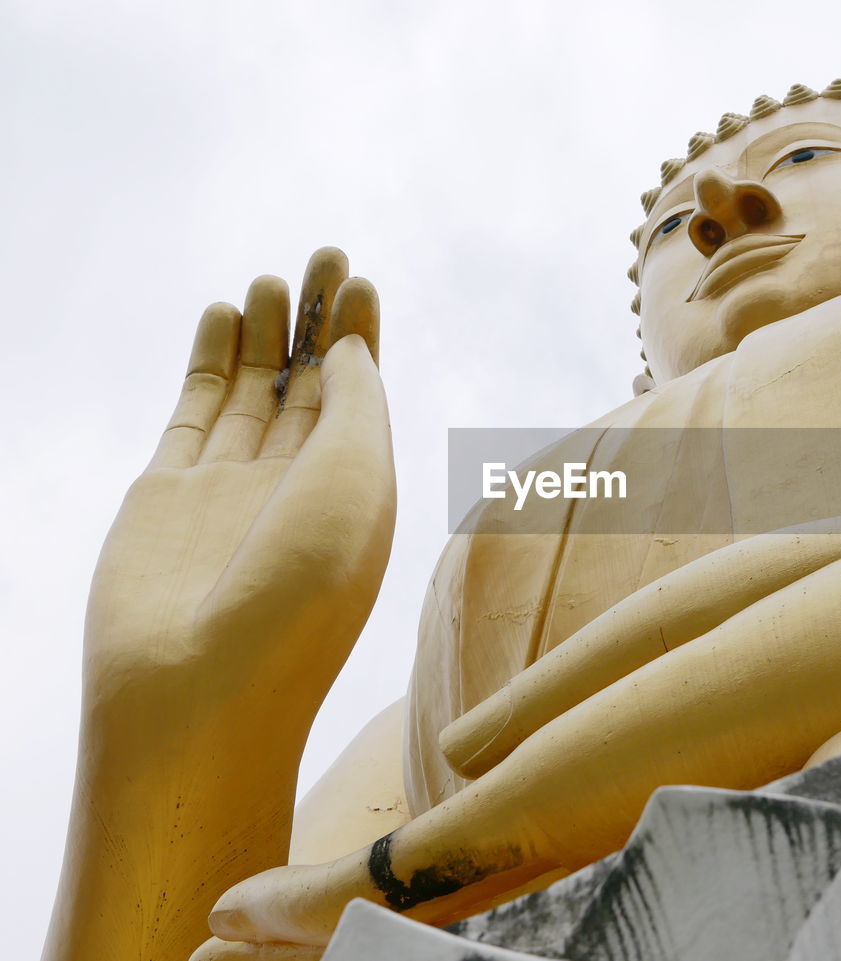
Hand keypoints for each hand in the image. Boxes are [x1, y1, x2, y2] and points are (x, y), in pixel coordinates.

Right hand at [84, 247, 394, 743]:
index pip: (362, 397)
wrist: (198, 690)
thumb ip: (353, 406)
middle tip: (324, 254)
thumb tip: (350, 350)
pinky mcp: (168, 491)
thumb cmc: (299, 591)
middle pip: (310, 386)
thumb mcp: (354, 481)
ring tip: (274, 280)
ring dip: (266, 332)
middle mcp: (297, 489)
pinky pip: (195, 410)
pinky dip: (211, 361)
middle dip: (319, 320)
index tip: (361, 280)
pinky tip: (223, 314)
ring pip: (253, 391)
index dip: (363, 337)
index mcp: (356, 493)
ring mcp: (231, 489)